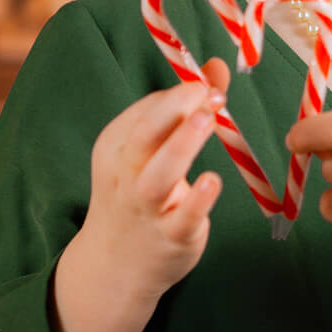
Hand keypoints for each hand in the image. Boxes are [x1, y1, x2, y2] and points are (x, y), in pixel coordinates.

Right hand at [51, 58, 228, 331]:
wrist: (114, 265)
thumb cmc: (139, 194)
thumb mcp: (152, 151)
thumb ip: (187, 109)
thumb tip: (217, 66)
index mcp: (117, 145)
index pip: (146, 111)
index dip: (179, 94)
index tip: (209, 84)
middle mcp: (126, 173)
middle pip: (144, 135)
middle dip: (175, 109)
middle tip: (208, 93)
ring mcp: (146, 207)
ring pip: (158, 175)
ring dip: (182, 146)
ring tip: (208, 120)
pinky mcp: (170, 237)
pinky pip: (182, 217)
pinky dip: (197, 200)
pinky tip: (213, 182)